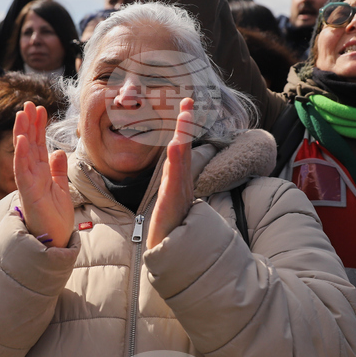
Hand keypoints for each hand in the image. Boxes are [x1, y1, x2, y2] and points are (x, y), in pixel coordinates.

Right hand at [13, 101, 72, 247]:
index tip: (40, 109)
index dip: (38, 127)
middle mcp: (32, 176)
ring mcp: (29, 184)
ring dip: (22, 134)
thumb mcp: (61, 189)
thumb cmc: (55, 219)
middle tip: (29, 104)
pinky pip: (23, 172)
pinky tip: (22, 140)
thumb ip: (58, 170)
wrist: (55, 241)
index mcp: (40, 174)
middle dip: (28, 124)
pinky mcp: (29, 194)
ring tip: (22, 114)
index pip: (37, 145)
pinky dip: (21, 156)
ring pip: (23, 154)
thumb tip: (59, 151)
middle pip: (29, 145)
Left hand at [146, 98, 195, 249]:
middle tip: (187, 101)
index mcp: (178, 180)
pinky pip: (173, 182)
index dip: (183, 125)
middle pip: (183, 149)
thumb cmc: (169, 228)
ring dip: (182, 138)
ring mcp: (178, 194)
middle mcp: (180, 184)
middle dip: (186, 125)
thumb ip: (173, 178)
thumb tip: (175, 157)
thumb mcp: (169, 198)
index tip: (185, 101)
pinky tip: (174, 147)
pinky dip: (175, 164)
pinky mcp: (171, 206)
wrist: (168, 255)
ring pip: (180, 162)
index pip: (180, 147)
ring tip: (183, 117)